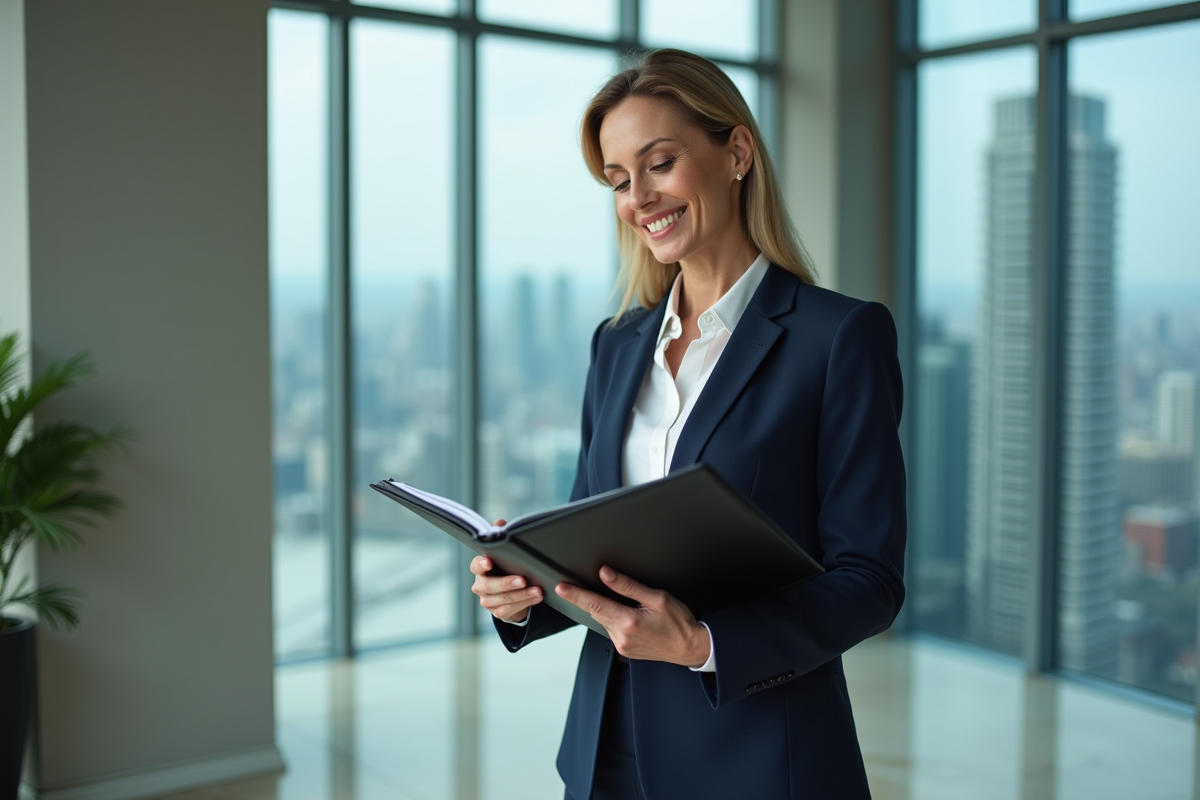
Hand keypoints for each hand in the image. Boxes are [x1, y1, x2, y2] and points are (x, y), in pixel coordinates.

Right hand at [469, 521, 542, 622]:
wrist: (511, 591)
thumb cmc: (507, 567)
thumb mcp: (505, 552)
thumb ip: (500, 536)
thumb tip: (500, 522)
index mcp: (480, 568)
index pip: (475, 565)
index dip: (481, 564)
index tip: (489, 561)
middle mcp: (480, 585)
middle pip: (489, 586)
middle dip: (506, 583)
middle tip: (523, 580)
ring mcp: (487, 601)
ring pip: (502, 600)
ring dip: (521, 596)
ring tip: (538, 590)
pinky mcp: (497, 612)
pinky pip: (509, 610)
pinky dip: (524, 604)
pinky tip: (536, 598)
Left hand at [556, 566, 710, 667]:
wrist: (690, 647)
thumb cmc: (678, 622)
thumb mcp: (657, 597)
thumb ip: (628, 586)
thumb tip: (606, 574)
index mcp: (629, 622)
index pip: (595, 604)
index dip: (576, 595)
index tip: (561, 588)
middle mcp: (622, 636)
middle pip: (596, 611)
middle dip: (590, 598)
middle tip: (589, 585)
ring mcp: (622, 645)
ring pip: (603, 620)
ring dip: (605, 608)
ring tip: (625, 603)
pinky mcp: (624, 650)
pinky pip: (611, 629)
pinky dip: (613, 618)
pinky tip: (628, 615)